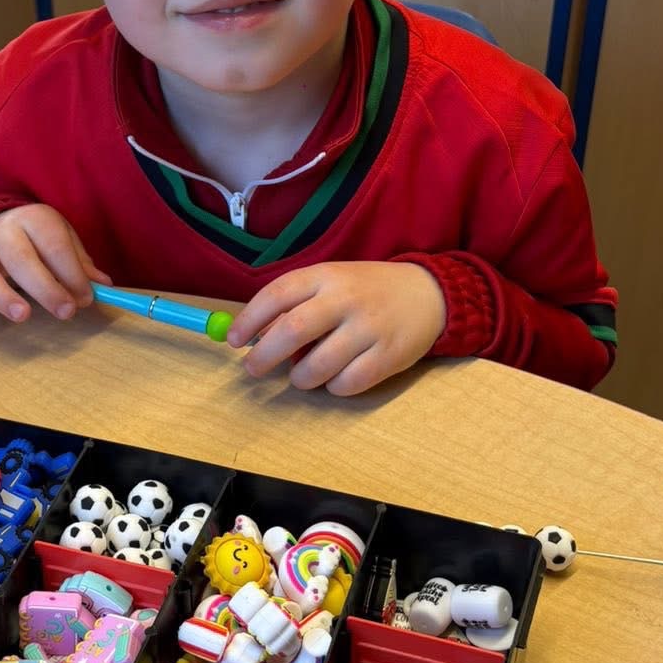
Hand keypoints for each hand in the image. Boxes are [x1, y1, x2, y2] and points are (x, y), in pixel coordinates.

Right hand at [0, 205, 109, 324]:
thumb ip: (81, 264)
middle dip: (45, 286)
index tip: (86, 298)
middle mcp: (3, 231)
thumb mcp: (64, 242)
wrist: (1, 224)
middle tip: (66, 311)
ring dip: (2, 294)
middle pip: (20, 257)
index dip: (71, 272)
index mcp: (34, 219)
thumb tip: (104, 286)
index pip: (53, 244)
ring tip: (23, 316)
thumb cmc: (40, 240)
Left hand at [228, 262, 444, 395]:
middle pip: (292, 331)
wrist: (429, 293)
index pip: (277, 295)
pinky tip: (335, 378)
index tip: (233, 341)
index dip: (249, 320)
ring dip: (299, 378)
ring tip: (302, 375)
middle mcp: (346, 299)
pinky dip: (332, 388)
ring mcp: (369, 328)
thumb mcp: (333, 282)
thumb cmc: (367, 290)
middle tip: (254, 368)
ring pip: (317, 366)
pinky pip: (346, 384)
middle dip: (264, 356)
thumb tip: (254, 335)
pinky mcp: (388, 356)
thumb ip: (297, 303)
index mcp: (327, 275)